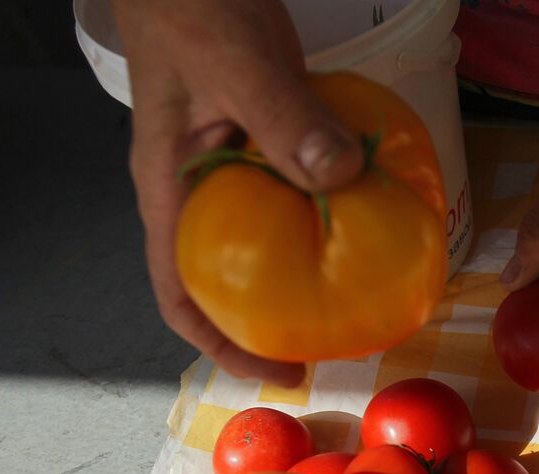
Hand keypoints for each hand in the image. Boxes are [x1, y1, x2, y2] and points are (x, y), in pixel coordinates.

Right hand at [113, 0, 363, 385]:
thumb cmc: (192, 8)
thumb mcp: (238, 64)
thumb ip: (285, 120)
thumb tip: (341, 180)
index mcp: (169, 190)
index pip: (179, 294)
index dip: (223, 345)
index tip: (277, 373)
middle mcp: (196, 190)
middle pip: (224, 281)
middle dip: (270, 323)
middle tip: (333, 346)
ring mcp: (229, 166)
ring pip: (262, 238)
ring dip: (303, 270)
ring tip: (358, 295)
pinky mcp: (261, 140)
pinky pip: (292, 190)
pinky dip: (325, 210)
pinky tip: (368, 212)